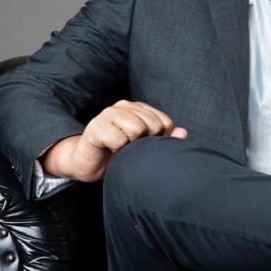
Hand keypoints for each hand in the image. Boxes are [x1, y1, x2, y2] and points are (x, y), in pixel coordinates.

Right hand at [40, 100, 186, 181]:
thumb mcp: (144, 147)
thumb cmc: (117, 154)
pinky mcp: (96, 127)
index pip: (164, 122)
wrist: (87, 164)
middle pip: (153, 125)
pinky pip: (118, 140)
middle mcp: (124, 106)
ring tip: (120, 149)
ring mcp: (108, 114)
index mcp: (138, 109)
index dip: (159, 139)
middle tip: (130, 149)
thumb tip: (183, 133)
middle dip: (144, 143)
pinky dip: (116, 150)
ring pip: (136, 129)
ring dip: (130, 146)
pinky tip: (109, 150)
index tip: (144, 147)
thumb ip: (164, 139)